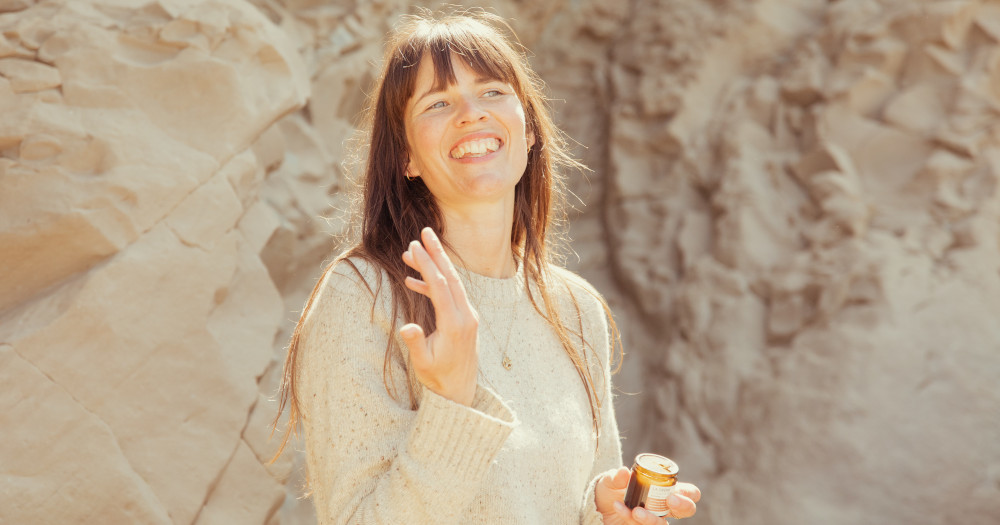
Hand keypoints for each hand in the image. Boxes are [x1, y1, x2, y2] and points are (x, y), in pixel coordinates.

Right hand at [399, 227, 478, 405]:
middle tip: (425, 231)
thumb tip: (407, 328)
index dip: (428, 265)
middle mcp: (465, 317)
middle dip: (437, 253)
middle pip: (451, 277)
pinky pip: (450, 295)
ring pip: (451, 284)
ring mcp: (467, 317)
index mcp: (455, 325)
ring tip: (414, 250)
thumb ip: (416, 344)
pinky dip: (433, 285)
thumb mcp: (423, 364)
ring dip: (435, 265)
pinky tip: (414, 280)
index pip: (441, 287)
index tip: (414, 247)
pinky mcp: (464, 319)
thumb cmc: (438, 379)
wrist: (459, 392)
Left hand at [596, 467, 699, 523]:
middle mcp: (663, 507)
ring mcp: (653, 520)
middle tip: (670, 502)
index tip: (673, 494)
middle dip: (683, 506)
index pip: (689, 493)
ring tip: (635, 510)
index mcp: (664, 490)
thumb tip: (623, 472)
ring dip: (651, 518)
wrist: (596, 507)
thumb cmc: (610, 490)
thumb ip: (616, 477)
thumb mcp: (610, 481)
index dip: (688, 494)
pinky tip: (619, 507)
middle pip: (686, 510)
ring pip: (663, 524)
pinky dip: (630, 517)